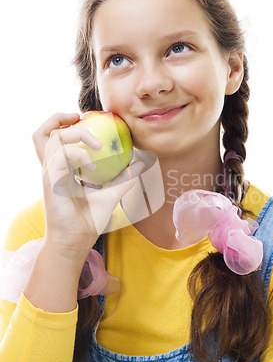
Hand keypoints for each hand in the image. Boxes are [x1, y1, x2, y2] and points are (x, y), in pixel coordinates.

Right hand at [34, 113, 143, 262]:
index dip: (68, 125)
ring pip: (50, 136)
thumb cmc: (88, 222)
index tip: (89, 123)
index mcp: (61, 169)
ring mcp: (50, 172)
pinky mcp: (51, 178)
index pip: (56, 140)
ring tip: (97, 144)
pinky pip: (62, 152)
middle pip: (42, 132)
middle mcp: (52, 168)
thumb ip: (124, 178)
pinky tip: (93, 168)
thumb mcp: (111, 194)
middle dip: (58, 118)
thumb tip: (141, 163)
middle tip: (82, 118)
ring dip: (76, 133)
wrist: (75, 242)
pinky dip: (79, 152)